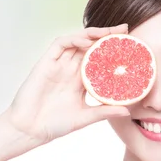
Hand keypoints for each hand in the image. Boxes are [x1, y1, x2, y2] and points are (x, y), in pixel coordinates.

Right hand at [5, 24, 131, 143]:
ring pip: (77, 41)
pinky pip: (60, 45)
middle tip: (124, 30)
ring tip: (109, 32)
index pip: (100, 59)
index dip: (113, 50)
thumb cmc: (56, 125)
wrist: (30, 131)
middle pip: (91, 45)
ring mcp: (59, 65)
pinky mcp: (46, 64)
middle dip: (107, 35)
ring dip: (92, 33)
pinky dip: (73, 40)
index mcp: (82, 80)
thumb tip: (127, 111)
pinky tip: (87, 42)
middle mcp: (71, 69)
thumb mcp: (86, 117)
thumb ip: (105, 112)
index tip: (131, 44)